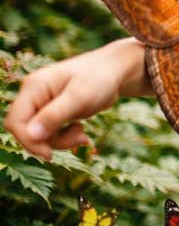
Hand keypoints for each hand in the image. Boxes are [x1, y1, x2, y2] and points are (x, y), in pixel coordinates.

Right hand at [3, 38, 145, 160]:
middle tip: (78, 138)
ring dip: (61, 140)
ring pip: (39, 135)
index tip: (49, 154)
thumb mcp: (80, 97)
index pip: (16, 121)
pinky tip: (82, 133)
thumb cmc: (99, 78)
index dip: (28, 140)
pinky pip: (50, 133)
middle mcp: (34, 95)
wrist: (116, 71)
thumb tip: (31, 135)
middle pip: (25, 130)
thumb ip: (55, 115)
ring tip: (83, 134)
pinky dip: (65, 138)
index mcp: (34, 87)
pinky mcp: (52, 112)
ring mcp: (42, 104)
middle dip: (48, 141)